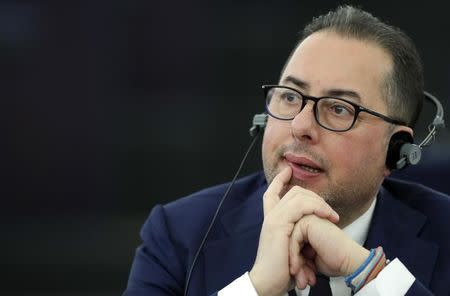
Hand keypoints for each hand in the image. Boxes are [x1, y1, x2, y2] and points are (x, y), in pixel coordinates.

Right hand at [249, 167, 339, 295]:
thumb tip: (311, 233)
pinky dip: (316, 207)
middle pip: (292, 192)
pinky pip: (300, 206)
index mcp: (271, 220)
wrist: (269, 282)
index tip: (288, 170)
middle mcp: (270, 215)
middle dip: (314, 195)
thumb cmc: (281, 270)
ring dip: (319, 202)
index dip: (279, 180)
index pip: (272, 193)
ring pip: (298, 196)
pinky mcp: (279, 224)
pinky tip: (326, 215)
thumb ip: (296, 236)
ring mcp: (274, 218)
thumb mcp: (290, 248)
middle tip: (329, 209)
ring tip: (332, 215)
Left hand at [289, 215, 369, 288]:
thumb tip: (282, 258)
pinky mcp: (308, 221)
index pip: (287, 242)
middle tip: (300, 279)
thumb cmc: (332, 260)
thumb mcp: (307, 257)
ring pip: (287, 242)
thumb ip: (295, 250)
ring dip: (293, 261)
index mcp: (304, 225)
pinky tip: (298, 269)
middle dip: (292, 262)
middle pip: (286, 241)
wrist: (348, 262)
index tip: (298, 276)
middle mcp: (304, 219)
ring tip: (300, 277)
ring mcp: (306, 219)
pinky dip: (294, 257)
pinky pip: (293, 239)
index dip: (292, 260)